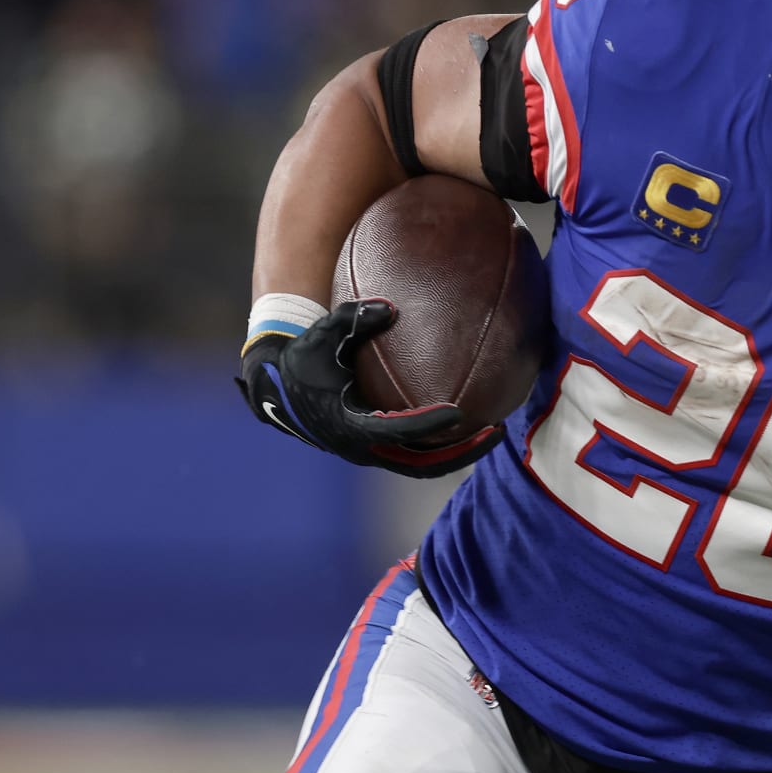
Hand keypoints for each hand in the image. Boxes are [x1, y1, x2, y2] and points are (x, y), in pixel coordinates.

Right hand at [236, 299, 502, 477]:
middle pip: (420, 463)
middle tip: (496, 433)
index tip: (460, 413)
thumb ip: (355, 318)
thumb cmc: (304, 355)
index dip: (429, 424)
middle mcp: (360, 447)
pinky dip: (442, 447)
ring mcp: (368, 453)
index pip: (397, 431)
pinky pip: (414, 456)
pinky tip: (470, 425)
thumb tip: (390, 307)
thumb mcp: (324, 334)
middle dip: (460, 452)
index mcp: (348, 424)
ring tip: (494, 433)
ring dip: (457, 454)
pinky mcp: (374, 449)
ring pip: (420, 465)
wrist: (275, 386)